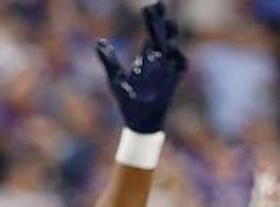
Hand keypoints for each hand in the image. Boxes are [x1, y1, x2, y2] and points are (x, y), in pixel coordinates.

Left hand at [96, 1, 186, 133]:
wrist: (138, 122)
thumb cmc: (128, 101)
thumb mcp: (115, 77)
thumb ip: (109, 59)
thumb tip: (99, 41)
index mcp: (147, 58)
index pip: (151, 34)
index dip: (152, 20)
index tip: (149, 6)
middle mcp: (159, 62)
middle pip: (162, 36)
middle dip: (160, 21)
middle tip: (158, 4)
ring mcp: (167, 72)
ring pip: (172, 48)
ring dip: (170, 35)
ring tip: (167, 22)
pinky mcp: (172, 84)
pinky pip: (180, 68)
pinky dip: (178, 58)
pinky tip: (171, 48)